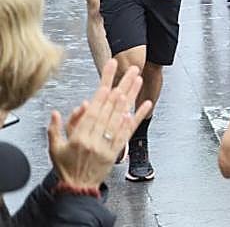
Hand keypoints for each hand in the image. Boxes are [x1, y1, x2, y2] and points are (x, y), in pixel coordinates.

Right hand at [48, 59, 152, 188]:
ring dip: (131, 97)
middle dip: (121, 87)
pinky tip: (144, 105)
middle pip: (110, 109)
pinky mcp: (116, 152)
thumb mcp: (54, 149)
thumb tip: (56, 112)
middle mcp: (94, 140)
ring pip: (120, 117)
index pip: (93, 110)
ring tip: (138, 81)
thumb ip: (54, 129)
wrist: (77, 189)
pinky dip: (137, 118)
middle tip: (130, 71)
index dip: (102, 94)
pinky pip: (128, 132)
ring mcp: (107, 146)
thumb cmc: (65, 168)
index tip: (108, 80)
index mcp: (79, 137)